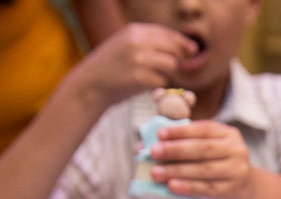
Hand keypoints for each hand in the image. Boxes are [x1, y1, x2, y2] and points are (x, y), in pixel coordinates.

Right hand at [79, 23, 195, 104]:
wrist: (89, 85)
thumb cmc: (109, 69)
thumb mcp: (124, 45)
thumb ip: (146, 42)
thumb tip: (178, 47)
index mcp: (134, 30)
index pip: (167, 33)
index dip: (182, 42)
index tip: (192, 50)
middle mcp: (137, 42)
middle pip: (173, 47)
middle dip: (178, 58)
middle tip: (177, 68)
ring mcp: (138, 59)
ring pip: (171, 64)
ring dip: (168, 73)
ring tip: (154, 77)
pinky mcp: (139, 77)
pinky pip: (162, 80)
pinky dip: (158, 85)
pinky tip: (146, 85)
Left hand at [149, 121, 253, 198]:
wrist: (246, 191)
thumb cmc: (218, 166)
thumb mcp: (208, 150)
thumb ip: (182, 145)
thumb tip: (142, 147)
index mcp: (228, 134)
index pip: (203, 129)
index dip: (181, 131)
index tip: (160, 134)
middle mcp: (236, 150)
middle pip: (203, 149)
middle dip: (176, 150)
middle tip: (154, 152)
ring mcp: (237, 171)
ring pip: (203, 170)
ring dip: (177, 171)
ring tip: (156, 173)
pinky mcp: (233, 191)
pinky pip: (206, 189)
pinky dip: (188, 187)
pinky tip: (172, 187)